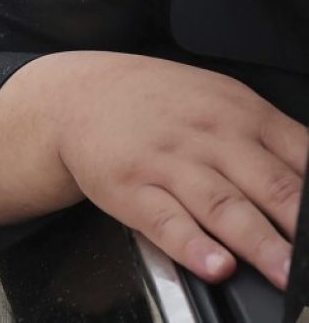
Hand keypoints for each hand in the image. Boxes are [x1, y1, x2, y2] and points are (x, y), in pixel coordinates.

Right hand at [51, 53, 306, 289]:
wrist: (81, 92)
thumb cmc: (158, 102)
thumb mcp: (218, 99)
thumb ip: (269, 139)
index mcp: (240, 112)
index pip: (302, 157)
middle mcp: (208, 136)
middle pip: (270, 185)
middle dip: (300, 227)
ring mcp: (168, 162)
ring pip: (223, 206)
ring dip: (259, 243)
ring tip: (283, 274)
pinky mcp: (131, 188)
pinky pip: (166, 221)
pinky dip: (192, 246)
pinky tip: (213, 265)